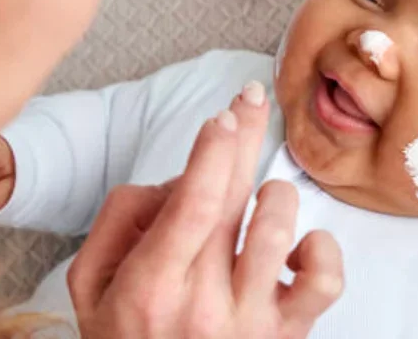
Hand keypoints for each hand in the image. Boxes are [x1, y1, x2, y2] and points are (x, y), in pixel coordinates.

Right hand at [68, 82, 343, 337]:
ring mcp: (251, 323)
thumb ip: (120, 219)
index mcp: (151, 286)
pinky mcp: (289, 334)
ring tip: (261, 199)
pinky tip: (298, 248)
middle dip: (243, 137)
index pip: (193, 204)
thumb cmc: (126, 337)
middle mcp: (202, 305)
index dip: (214, 151)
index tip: (224, 116)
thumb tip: (182, 176)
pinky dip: (321, 250)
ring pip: (281, 227)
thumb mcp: (91, 283)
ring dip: (274, 195)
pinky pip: (326, 280)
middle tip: (249, 101)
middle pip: (235, 199)